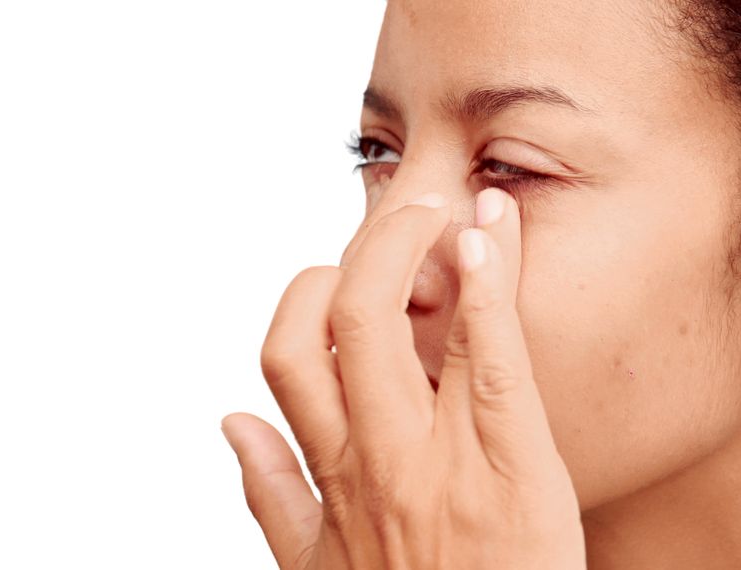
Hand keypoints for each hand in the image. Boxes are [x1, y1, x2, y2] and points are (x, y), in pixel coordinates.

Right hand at [222, 188, 585, 568]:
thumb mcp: (313, 566)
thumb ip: (270, 491)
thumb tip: (229, 420)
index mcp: (329, 474)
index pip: (285, 356)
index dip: (303, 295)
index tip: (340, 272)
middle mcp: (370, 455)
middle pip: (333, 321)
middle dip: (364, 247)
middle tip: (404, 212)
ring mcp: (436, 456)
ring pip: (394, 324)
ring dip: (415, 246)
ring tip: (446, 203)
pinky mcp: (511, 461)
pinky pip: (487, 359)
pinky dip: (487, 289)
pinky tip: (488, 237)